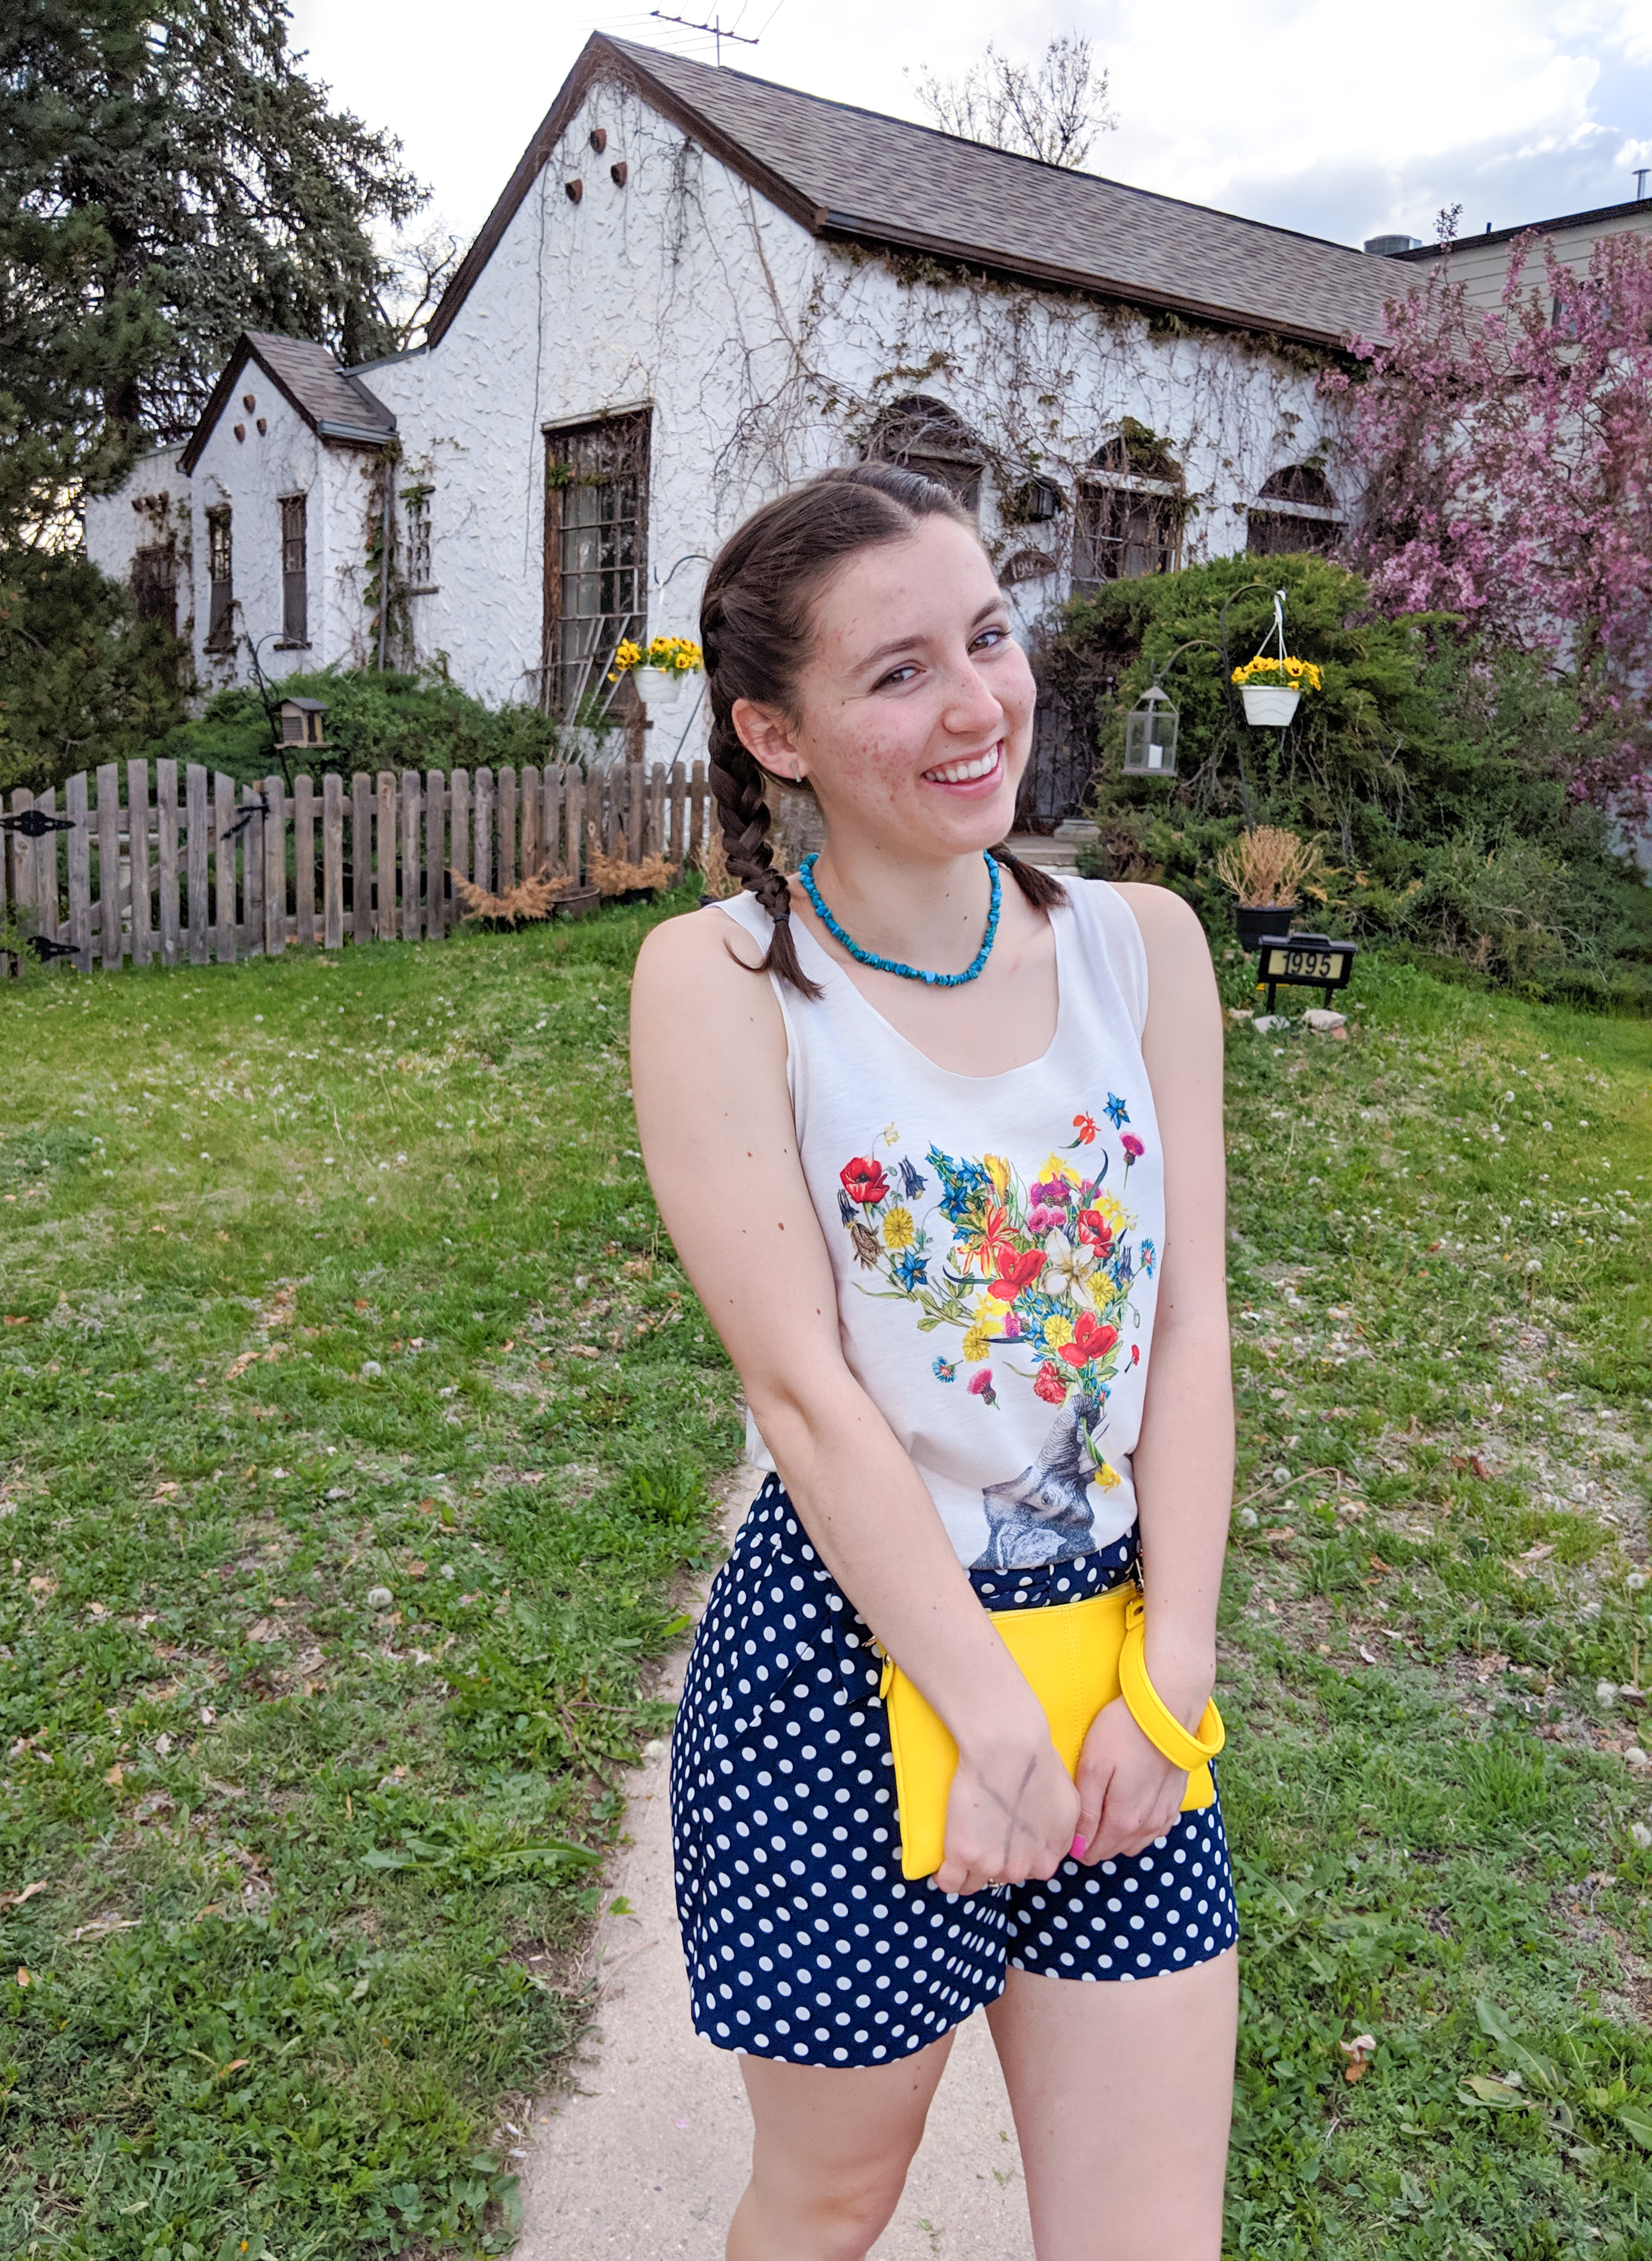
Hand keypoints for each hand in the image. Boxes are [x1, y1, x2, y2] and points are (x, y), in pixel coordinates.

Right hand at [933, 1729, 1078, 1895]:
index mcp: (1047, 1858)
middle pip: (1002, 1876)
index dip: (1017, 1854)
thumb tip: (1049, 1843)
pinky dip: (946, 1876)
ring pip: (975, 1883)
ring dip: (968, 1869)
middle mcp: (1022, 1869)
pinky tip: (944, 1863)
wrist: (1008, 1749)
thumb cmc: (1039, 1764)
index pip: (1030, 1871)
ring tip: (961, 1845)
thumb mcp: (1069, 1804)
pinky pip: (950, 1883)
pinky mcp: (962, 1855)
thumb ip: (1064, 1833)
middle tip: (984, 1829)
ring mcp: (991, 1865)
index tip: (1006, 1838)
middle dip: (994, 1858)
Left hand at [1072, 1697, 1187, 1865]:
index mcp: (1123, 1822)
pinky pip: (1152, 1831)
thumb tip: (1077, 1846)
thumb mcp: (1093, 1767)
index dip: (1075, 1842)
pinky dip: (1137, 1826)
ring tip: (1103, 1805)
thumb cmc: (1123, 1733)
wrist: (1167, 1710)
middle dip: (1094, 1839)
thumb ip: (1085, 1810)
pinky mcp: (1174, 1804)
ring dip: (1116, 1834)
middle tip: (1081, 1808)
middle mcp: (1147, 1828)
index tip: (1067, 1821)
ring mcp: (1164, 1818)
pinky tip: (1129, 1803)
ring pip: (1132, 1843)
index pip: (1092, 1853)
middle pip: (1111, 1850)